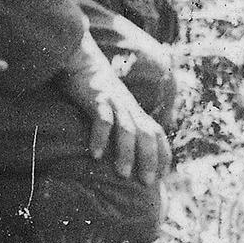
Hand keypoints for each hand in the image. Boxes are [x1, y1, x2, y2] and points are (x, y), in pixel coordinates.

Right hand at [60, 43, 171, 185]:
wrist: (81, 59)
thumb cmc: (95, 91)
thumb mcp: (113, 109)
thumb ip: (120, 126)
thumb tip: (123, 152)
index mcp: (135, 111)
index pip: (158, 134)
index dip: (163, 155)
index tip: (162, 177)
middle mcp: (130, 108)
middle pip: (148, 134)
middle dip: (150, 159)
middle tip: (147, 183)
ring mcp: (115, 102)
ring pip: (128, 128)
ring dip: (127, 152)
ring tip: (123, 175)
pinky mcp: (97, 97)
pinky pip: (102, 118)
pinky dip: (100, 136)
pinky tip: (95, 155)